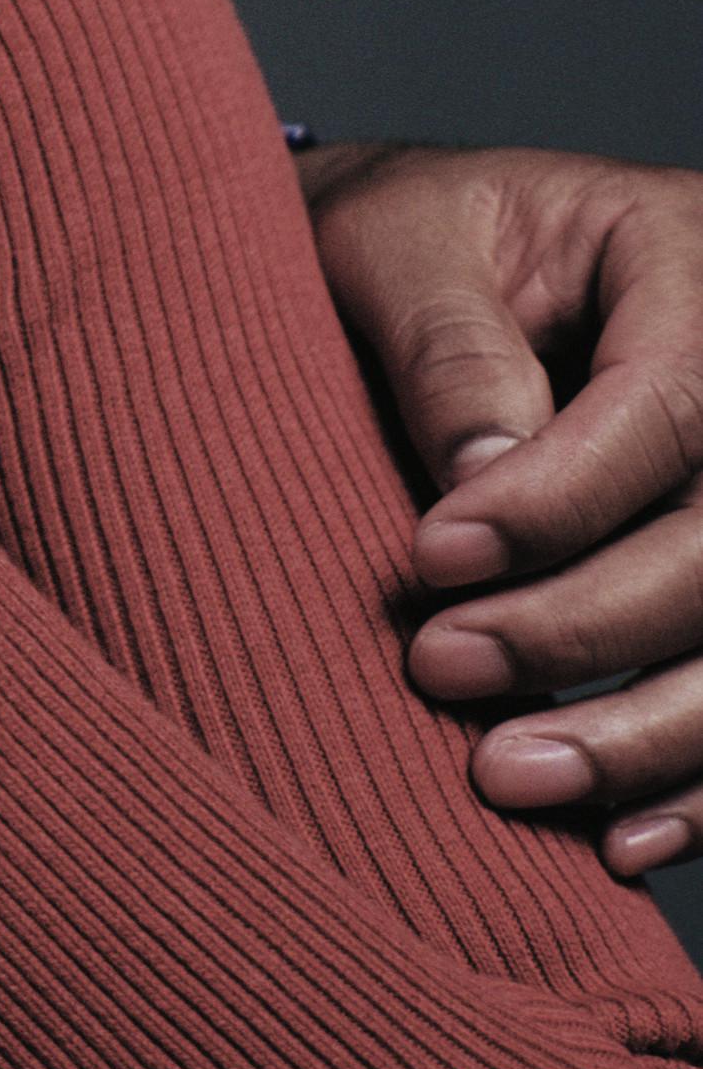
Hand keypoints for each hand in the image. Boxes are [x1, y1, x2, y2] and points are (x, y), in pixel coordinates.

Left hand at [302, 140, 702, 879]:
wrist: (399, 257)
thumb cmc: (395, 232)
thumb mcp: (395, 236)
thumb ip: (446, 341)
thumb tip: (481, 476)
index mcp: (680, 253)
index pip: (666, 406)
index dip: (559, 500)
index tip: (433, 558)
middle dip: (588, 626)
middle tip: (443, 672)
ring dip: (647, 731)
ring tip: (512, 778)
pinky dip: (699, 784)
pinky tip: (623, 835)